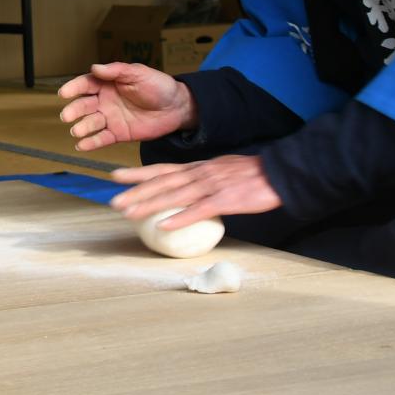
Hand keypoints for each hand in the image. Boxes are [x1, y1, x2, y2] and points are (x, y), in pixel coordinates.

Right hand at [56, 62, 196, 151]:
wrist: (177, 107)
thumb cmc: (158, 85)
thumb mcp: (139, 73)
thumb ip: (117, 70)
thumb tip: (94, 67)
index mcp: (107, 83)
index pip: (86, 84)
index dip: (74, 88)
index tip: (64, 93)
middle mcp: (105, 100)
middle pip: (84, 105)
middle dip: (74, 110)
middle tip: (67, 116)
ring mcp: (110, 118)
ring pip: (91, 122)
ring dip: (82, 127)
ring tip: (77, 131)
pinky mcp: (118, 133)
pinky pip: (102, 138)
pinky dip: (91, 143)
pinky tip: (81, 146)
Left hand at [108, 154, 280, 225]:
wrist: (279, 173)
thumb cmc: (253, 176)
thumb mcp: (223, 171)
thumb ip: (204, 179)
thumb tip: (189, 191)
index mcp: (198, 168)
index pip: (162, 168)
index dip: (138, 173)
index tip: (116, 176)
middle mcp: (199, 174)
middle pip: (162, 182)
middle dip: (136, 191)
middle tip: (114, 201)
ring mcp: (211, 186)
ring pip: (173, 195)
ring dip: (150, 204)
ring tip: (130, 213)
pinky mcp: (225, 200)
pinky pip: (198, 210)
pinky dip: (180, 218)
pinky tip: (164, 226)